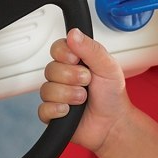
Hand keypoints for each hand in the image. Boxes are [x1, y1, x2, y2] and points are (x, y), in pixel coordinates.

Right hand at [38, 28, 130, 152]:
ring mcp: (56, 95)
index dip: (64, 54)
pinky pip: (43, 109)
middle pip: (50, 69)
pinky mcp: (52, 113)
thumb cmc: (112, 96)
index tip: (76, 59)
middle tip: (87, 82)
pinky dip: (58, 110)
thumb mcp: (108, 67)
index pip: (57, 48)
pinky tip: (70, 111)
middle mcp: (63, 76)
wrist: (114, 124)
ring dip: (69, 95)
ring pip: (47, 89)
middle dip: (72, 77)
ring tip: (82, 99)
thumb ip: (91, 49)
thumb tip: (73, 33)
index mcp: (75, 62)